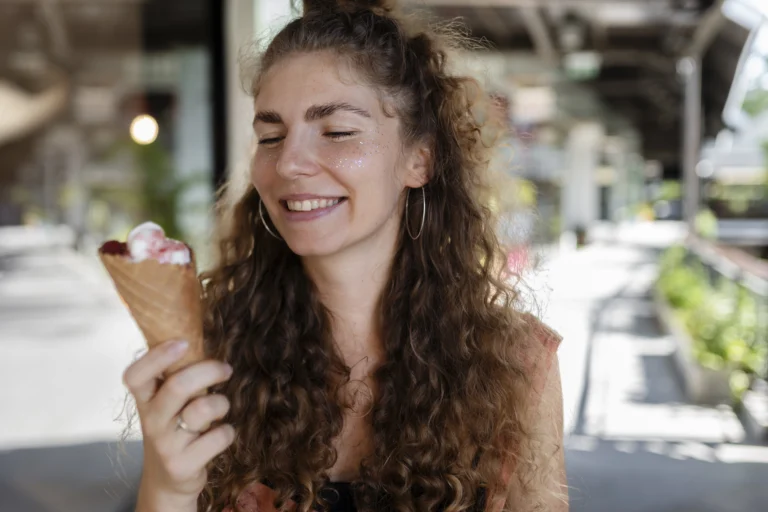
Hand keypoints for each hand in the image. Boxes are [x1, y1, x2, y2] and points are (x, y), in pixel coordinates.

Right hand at [123, 339, 234, 508]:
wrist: (167, 480)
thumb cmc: (175, 427)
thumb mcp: (167, 403)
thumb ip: (175, 376)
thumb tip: (197, 334)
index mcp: (144, 400)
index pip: (136, 376)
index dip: (157, 357)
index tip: (183, 341)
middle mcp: (150, 421)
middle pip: (177, 386)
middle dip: (208, 371)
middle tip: (225, 369)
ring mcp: (165, 445)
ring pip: (202, 410)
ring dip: (221, 403)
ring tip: (220, 407)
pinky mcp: (183, 465)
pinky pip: (218, 437)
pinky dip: (227, 432)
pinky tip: (220, 434)